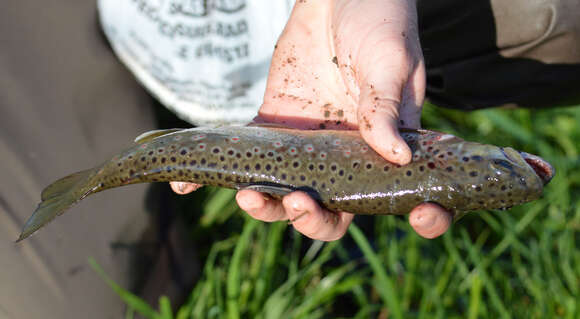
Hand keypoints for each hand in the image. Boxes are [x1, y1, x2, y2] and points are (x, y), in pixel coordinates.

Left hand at [171, 0, 451, 239]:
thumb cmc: (379, 20)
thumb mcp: (389, 60)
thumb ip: (385, 106)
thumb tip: (397, 156)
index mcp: (386, 145)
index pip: (404, 191)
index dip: (424, 217)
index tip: (418, 215)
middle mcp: (346, 156)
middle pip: (333, 211)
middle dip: (313, 219)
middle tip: (295, 201)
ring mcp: (308, 146)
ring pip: (285, 192)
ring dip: (264, 205)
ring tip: (245, 194)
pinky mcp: (273, 127)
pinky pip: (246, 158)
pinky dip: (216, 173)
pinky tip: (184, 182)